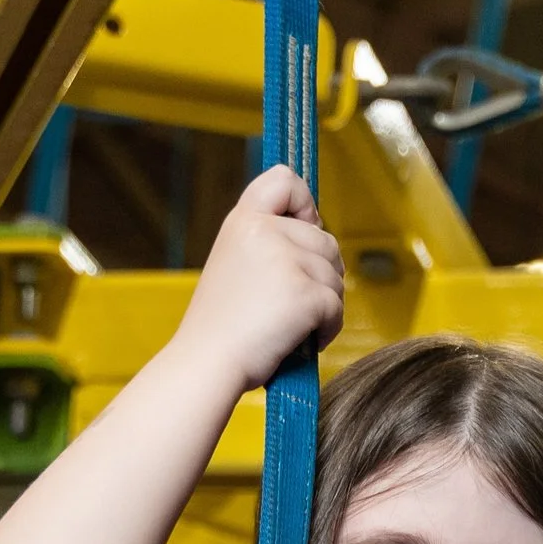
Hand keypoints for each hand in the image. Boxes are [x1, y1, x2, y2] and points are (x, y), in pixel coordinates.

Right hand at [175, 168, 342, 399]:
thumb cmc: (219, 328)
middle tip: (295, 304)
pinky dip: (327, 329)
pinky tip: (302, 342)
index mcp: (243, 221)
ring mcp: (286, 260)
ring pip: (336, 276)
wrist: (206, 363)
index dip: (305, 203)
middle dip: (321, 275)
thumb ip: (266, 245)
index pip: (284, 179)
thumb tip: (316, 243)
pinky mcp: (305, 293)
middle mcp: (264, 231)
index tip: (305, 229)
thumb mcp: (232, 265)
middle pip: (325, 241)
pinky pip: (337, 307)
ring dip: (325, 305)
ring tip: (294, 326)